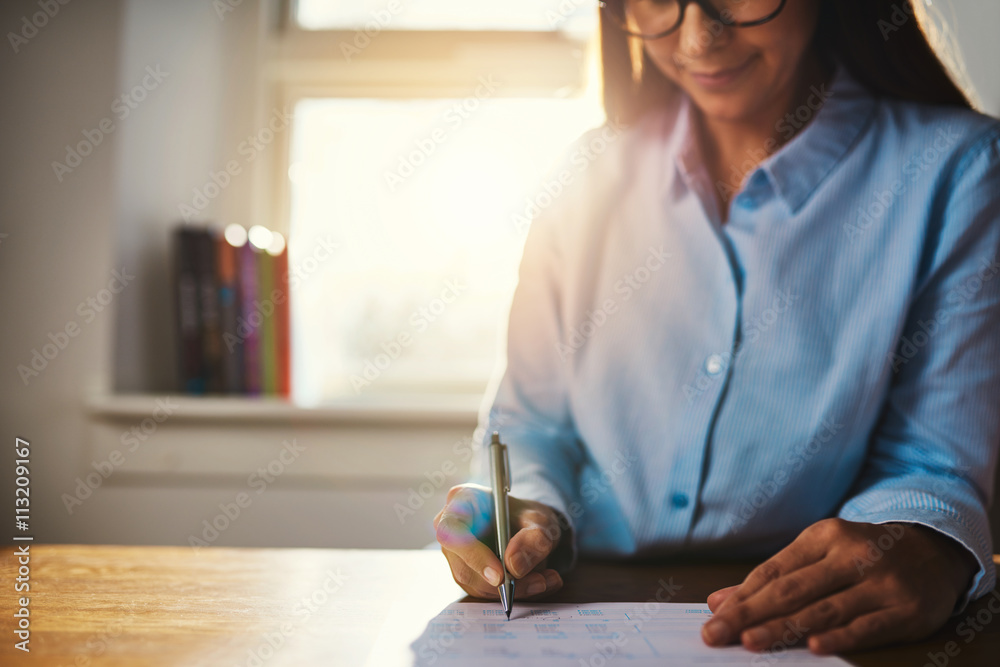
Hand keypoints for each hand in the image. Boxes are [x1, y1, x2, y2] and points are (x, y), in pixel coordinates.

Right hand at [434, 483, 565, 599]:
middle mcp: (452, 528)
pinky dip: (515, 593)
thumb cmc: (529, 516)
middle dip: (502, 581)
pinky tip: (541, 583)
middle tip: (539, 582)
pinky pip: (486, 592)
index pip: (451, 530)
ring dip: (513, 590)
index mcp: (463, 500)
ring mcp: (456, 554)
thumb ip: (534, 537)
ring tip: (546, 581)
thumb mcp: (542, 520)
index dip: (472, 554)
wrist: (530, 526)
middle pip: (464, 565)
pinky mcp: (467, 574)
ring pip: (476, 583)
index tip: (500, 575)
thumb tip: (514, 566)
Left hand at [702, 518, 976, 654]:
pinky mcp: (905, 609)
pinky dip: (838, 637)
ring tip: (750, 642)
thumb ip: (773, 578)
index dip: (742, 596)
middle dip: (750, 613)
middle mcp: (851, 554)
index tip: (714, 617)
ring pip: (823, 609)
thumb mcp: (820, 554)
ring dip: (784, 628)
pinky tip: (812, 647)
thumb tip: (719, 600)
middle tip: (716, 633)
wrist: (934, 551)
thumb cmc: (862, 556)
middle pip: (792, 589)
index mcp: (825, 535)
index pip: (775, 570)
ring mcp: (880, 582)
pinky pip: (866, 627)